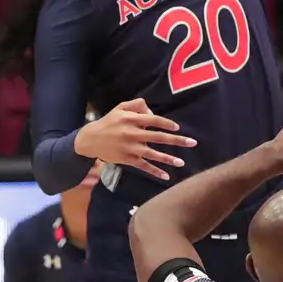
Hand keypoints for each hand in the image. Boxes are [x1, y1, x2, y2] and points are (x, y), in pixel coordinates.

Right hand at [74, 98, 196, 181]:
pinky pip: (143, 166)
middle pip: (158, 137)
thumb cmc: (108, 122)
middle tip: (192, 143)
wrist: (90, 140)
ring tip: (182, 162)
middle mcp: (132, 134)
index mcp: (132, 119)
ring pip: (152, 154)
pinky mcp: (127, 160)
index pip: (154, 120)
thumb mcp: (120, 107)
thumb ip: (137, 105)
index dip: (167, 123)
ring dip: (168, 158)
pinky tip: (166, 176)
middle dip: (176, 140)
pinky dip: (154, 171)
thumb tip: (152, 112)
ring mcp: (130, 148)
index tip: (177, 127)